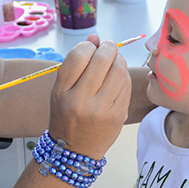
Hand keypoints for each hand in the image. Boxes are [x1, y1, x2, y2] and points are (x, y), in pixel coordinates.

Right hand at [48, 40, 131, 159]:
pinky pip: (126, 85)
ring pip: (118, 71)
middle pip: (101, 61)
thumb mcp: (61, 90)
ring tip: (115, 59)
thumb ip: (76, 63)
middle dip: (108, 47)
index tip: (92, 45)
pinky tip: (118, 75)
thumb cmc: (67, 116)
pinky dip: (124, 75)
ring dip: (119, 59)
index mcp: (62, 92)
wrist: (75, 150)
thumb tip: (95, 37)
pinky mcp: (118, 115)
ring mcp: (101, 109)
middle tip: (109, 45)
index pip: (78, 56)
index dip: (88, 45)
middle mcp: (80, 101)